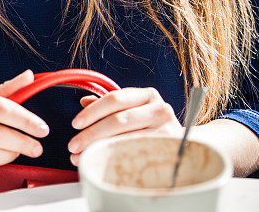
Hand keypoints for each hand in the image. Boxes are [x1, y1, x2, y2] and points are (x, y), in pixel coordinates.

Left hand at [67, 87, 182, 165]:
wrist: (184, 147)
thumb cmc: (152, 127)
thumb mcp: (135, 111)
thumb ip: (112, 106)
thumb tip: (84, 102)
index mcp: (148, 95)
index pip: (116, 99)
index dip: (93, 111)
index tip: (75, 123)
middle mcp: (160, 108)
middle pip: (118, 120)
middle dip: (91, 133)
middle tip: (73, 145)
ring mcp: (166, 130)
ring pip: (125, 140)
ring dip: (99, 150)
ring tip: (82, 157)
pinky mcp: (168, 150)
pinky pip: (136, 155)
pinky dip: (116, 160)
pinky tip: (103, 164)